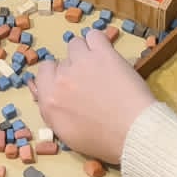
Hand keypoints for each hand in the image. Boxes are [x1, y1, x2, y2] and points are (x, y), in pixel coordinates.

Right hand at [29, 29, 157, 164]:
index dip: (58, 77)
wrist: (133, 133)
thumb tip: (48, 94)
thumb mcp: (67, 135)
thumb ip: (53, 111)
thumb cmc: (103, 141)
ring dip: (85, 53)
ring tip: (100, 66)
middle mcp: (60, 79)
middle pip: (62, 62)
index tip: (71, 85)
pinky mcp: (102, 53)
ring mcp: (81, 63)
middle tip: (91, 82)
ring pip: (75, 45)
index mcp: (49, 100)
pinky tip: (107, 53)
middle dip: (74, 69)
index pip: (43, 73)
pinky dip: (99, 42)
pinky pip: (93, 35)